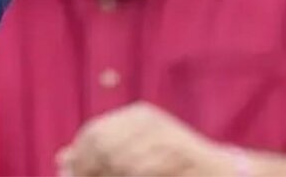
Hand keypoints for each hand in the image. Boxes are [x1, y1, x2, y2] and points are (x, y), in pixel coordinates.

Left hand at [59, 102, 240, 176]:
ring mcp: (164, 133)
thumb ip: (99, 155)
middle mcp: (149, 119)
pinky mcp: (177, 150)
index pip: (94, 132)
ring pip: (119, 161)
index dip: (80, 157)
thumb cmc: (172, 166)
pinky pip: (138, 169)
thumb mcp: (133, 155)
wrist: (224, 171)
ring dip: (107, 175)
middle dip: (88, 169)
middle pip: (103, 144)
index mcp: (136, 115)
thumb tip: (61, 159)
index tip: (67, 174)